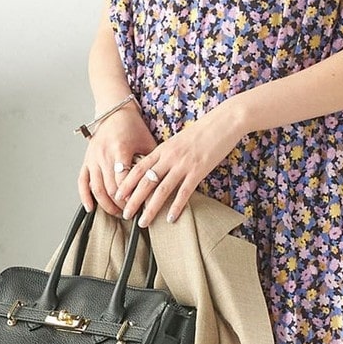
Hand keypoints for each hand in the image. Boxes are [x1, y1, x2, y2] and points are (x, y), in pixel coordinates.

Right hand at [77, 105, 158, 215]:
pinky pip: (82, 182)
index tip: (139, 206)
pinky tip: (91, 208)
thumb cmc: (133, 127)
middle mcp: (104, 155)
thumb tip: (161, 185)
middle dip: (120, 204)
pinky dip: (85, 196)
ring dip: (106, 204)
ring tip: (117, 213)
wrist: (114, 112)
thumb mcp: (147, 143)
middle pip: (110, 188)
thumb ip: (151, 163)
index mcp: (120, 149)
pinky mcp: (86, 161)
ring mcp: (93, 159)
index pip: (123, 180)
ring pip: (97, 188)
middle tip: (131, 213)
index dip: (131, 196)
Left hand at [114, 100, 242, 226]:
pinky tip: (170, 218)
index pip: (138, 168)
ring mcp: (184, 164)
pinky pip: (184, 192)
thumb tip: (158, 168)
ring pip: (161, 190)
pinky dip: (176, 207)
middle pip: (146, 181)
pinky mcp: (199, 171)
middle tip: (125, 214)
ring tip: (143, 222)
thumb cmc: (203, 131)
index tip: (118, 196)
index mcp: (163, 148)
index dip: (126, 183)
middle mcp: (169, 157)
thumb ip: (167, 154)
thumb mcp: (179, 140)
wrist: (225, 121)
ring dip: (150, 208)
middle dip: (133, 200)